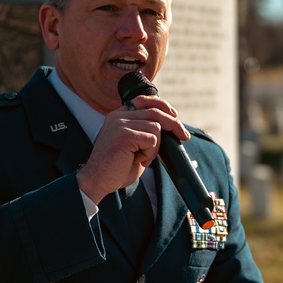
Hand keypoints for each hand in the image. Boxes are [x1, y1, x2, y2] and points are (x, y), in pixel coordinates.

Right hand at [76, 95, 190, 203]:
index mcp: (119, 115)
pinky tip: (137, 160)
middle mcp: (118, 116)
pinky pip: (152, 139)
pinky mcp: (125, 134)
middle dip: (174, 124)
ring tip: (141, 158)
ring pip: (156, 127)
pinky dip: (150, 153)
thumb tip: (171, 126)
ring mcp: (120, 123)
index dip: (162, 106)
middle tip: (185, 136)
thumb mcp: (134, 145)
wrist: (98, 181)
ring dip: (155, 147)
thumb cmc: (117, 168)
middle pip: (155, 112)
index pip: (144, 100)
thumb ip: (145, 132)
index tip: (175, 115)